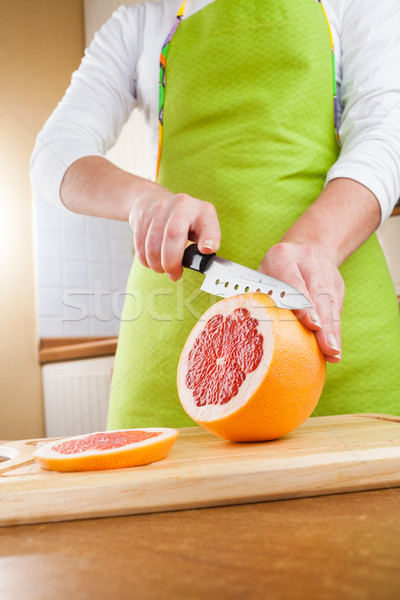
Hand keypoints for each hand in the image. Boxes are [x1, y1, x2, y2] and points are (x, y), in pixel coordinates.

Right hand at [128, 182, 220, 280]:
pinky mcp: (142, 218)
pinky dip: (147, 260)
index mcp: (202, 211)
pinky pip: (141, 248)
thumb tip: (202, 263)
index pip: (208, 225)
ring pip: (153, 246)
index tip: (206, 249)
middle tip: (174, 274)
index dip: (209, 238)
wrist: (154, 200)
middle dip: (172, 262)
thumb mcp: (202, 227)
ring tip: (164, 268)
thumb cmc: (185, 220)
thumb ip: (206, 243)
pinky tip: (154, 260)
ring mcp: (159, 209)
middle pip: (173, 236)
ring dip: (157, 265)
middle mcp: (182, 206)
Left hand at [258, 242, 343, 362]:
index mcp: (282, 256)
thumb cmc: (274, 270)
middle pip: (317, 293)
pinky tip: (335, 347)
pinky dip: (335, 328)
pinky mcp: (337, 282)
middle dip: (324, 323)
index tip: (312, 325)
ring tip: (333, 353)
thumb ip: (260, 297)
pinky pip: (337, 307)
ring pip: (331, 301)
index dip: (303, 304)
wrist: (305, 244)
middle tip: (327, 347)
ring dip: (333, 330)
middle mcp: (307, 260)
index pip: (294, 281)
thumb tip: (247, 329)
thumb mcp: (263, 275)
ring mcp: (325, 270)